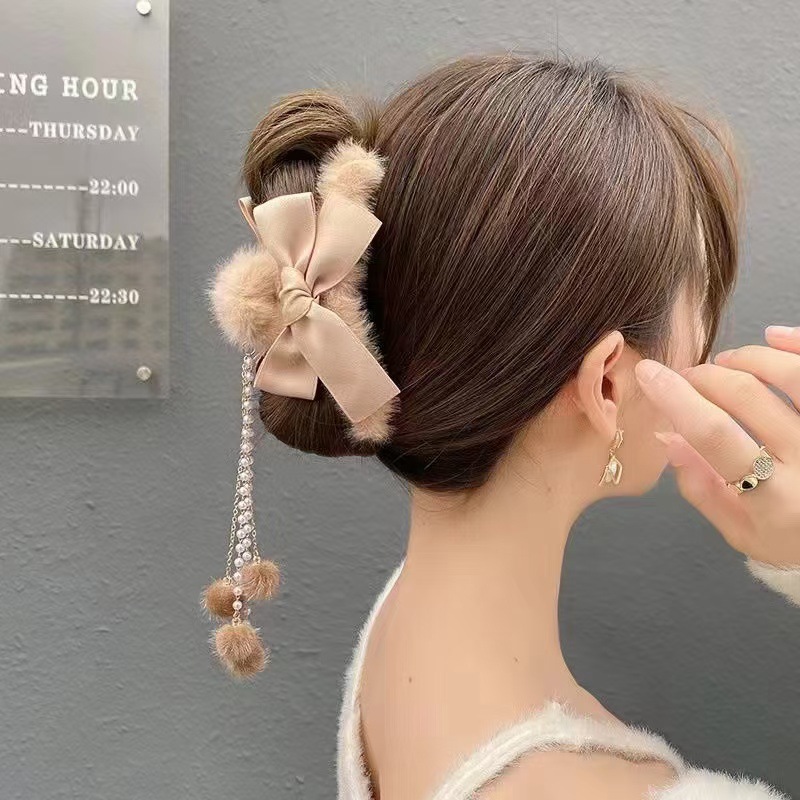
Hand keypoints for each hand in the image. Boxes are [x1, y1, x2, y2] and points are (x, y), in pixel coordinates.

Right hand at [635, 325, 799, 566]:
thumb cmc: (789, 539)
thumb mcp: (738, 531)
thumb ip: (700, 487)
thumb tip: (668, 435)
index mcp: (774, 500)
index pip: (715, 435)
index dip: (676, 398)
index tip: (649, 374)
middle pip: (747, 395)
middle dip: (704, 376)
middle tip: (688, 379)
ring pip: (791, 374)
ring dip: (747, 357)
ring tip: (727, 362)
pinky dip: (795, 343)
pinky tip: (773, 336)